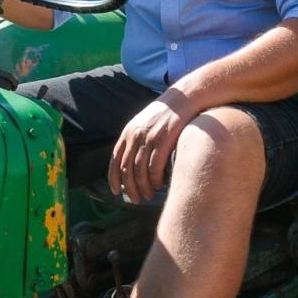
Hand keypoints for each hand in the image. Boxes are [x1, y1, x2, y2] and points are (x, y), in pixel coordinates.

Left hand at [109, 88, 195, 203]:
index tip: (116, 192)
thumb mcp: (145, 123)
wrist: (184, 98)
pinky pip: (155, 167)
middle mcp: (135, 135)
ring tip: (149, 195)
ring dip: (143, 187)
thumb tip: (132, 161)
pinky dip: (155, 180)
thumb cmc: (166, 114)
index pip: (116, 159)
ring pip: (140, 171)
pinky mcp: (163, 141)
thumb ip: (137, 140)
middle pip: (126, 169)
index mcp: (128, 132)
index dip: (114, 178)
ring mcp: (149, 138)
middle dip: (130, 188)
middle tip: (136, 199)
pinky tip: (159, 185)